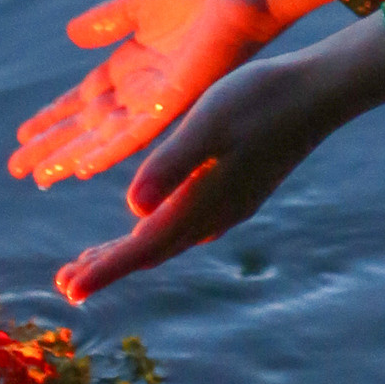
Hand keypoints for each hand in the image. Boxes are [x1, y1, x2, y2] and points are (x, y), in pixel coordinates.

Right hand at [12, 0, 323, 188]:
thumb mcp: (139, 0)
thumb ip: (108, 19)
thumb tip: (73, 34)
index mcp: (131, 64)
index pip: (83, 100)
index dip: (53, 118)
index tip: (23, 135)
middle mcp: (141, 88)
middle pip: (86, 126)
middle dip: (53, 146)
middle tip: (16, 169)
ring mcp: (157, 98)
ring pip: (103, 136)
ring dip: (69, 155)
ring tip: (36, 175)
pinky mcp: (175, 102)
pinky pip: (137, 134)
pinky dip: (108, 151)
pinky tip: (82, 169)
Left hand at [53, 20, 384, 303]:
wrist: (320, 92)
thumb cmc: (261, 99)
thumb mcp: (208, 122)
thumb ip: (171, 166)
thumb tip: (132, 211)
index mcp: (200, 200)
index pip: (142, 248)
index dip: (103, 270)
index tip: (66, 291)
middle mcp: (214, 213)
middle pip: (152, 252)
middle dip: (107, 267)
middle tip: (64, 285)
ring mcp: (230, 204)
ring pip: (170, 240)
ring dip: (129, 252)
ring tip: (93, 260)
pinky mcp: (239, 190)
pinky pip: (187, 225)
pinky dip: (156, 232)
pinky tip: (151, 223)